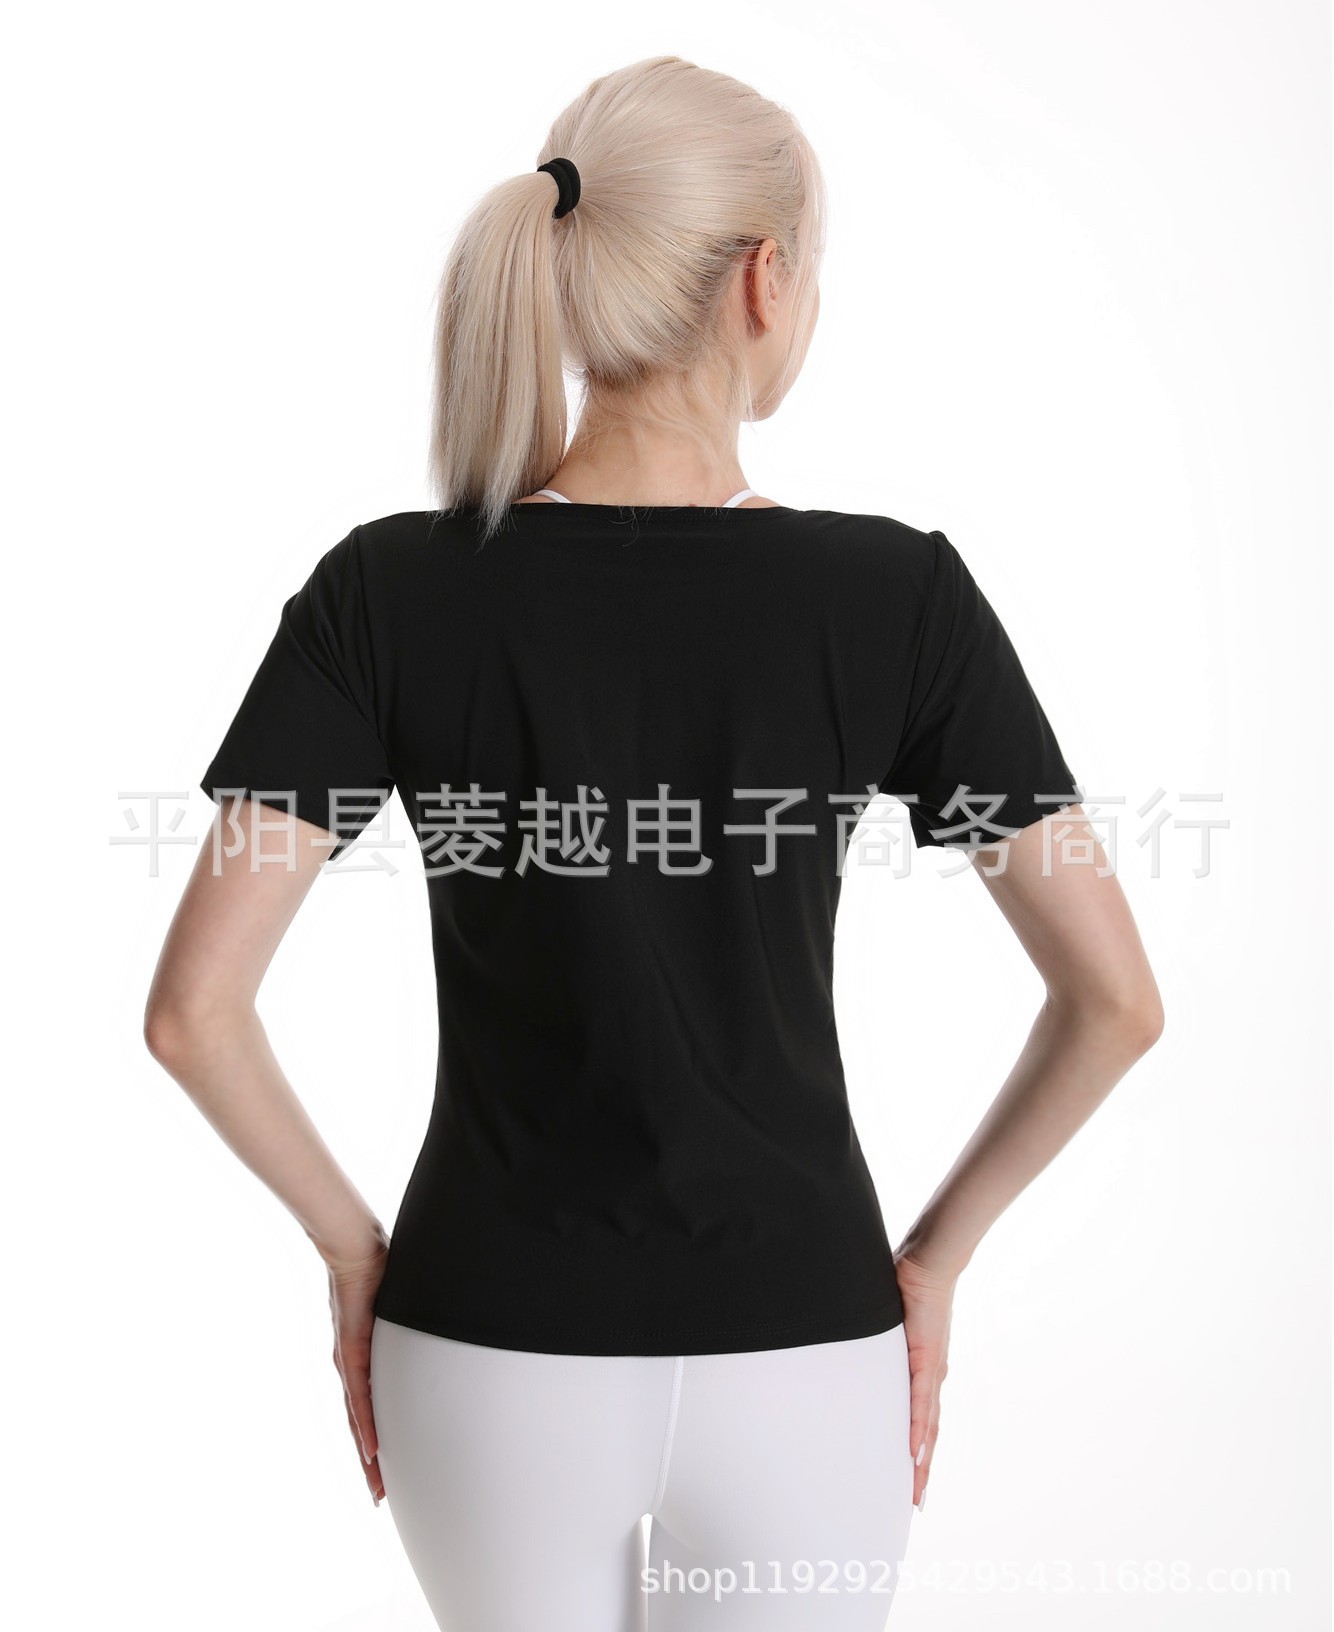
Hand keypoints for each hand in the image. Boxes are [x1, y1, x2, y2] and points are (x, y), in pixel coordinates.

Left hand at [324, 1235, 390, 1506]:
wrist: (355, 1248)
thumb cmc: (379, 1270)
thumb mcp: (403, 1306)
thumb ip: (416, 1321)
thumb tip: (443, 1319)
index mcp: (365, 1358)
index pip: (371, 1408)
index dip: (377, 1440)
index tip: (385, 1470)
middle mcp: (354, 1366)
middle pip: (363, 1425)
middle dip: (372, 1464)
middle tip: (380, 1497)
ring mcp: (351, 1362)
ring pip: (360, 1420)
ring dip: (368, 1455)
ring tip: (376, 1486)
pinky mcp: (351, 1352)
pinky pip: (360, 1396)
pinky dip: (365, 1426)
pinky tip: (370, 1450)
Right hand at [892, 1248, 957, 1510]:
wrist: (927, 1263)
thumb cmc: (906, 1284)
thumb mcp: (883, 1321)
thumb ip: (872, 1335)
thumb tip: (847, 1336)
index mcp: (922, 1369)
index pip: (920, 1416)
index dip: (917, 1447)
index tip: (910, 1475)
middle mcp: (931, 1376)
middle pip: (928, 1433)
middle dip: (921, 1469)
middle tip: (914, 1501)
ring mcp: (931, 1371)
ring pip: (927, 1427)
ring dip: (922, 1461)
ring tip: (916, 1491)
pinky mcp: (927, 1361)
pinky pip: (921, 1404)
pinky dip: (919, 1431)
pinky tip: (914, 1454)